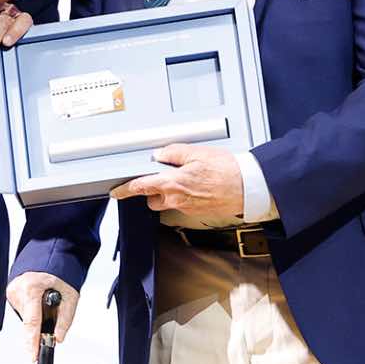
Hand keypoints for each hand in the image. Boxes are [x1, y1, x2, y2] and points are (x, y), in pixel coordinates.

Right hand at [5, 271, 79, 362]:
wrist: (50, 252)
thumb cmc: (61, 271)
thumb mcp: (71, 295)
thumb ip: (65, 318)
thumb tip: (58, 338)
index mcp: (32, 287)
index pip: (32, 321)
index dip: (33, 341)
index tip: (33, 355)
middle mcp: (18, 288)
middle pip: (30, 320)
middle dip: (40, 325)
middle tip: (52, 316)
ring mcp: (12, 289)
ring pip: (26, 315)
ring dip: (37, 314)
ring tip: (46, 298)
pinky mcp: (10, 291)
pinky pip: (23, 308)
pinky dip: (32, 308)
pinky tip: (38, 298)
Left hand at [109, 144, 242, 217]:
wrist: (247, 187)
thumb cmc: (227, 171)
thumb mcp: (197, 153)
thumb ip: (174, 152)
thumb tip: (160, 154)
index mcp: (173, 183)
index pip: (141, 186)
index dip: (126, 189)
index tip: (117, 191)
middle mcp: (177, 198)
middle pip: (152, 198)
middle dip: (152, 189)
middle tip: (161, 175)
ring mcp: (187, 207)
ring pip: (167, 202)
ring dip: (167, 193)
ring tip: (182, 178)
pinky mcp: (196, 210)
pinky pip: (182, 203)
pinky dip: (183, 195)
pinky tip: (196, 184)